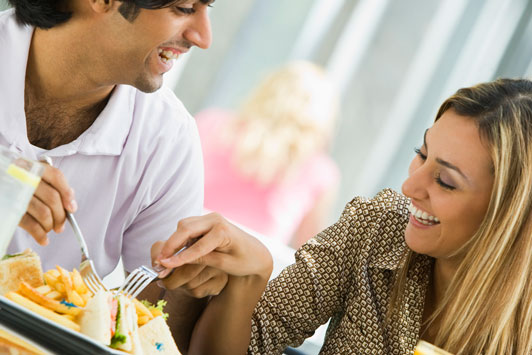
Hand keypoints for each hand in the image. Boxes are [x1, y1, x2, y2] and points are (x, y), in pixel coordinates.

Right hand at [19, 164, 76, 245]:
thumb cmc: (18, 183)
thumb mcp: (34, 178)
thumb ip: (53, 185)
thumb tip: (70, 203)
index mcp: (34, 167)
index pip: (57, 177)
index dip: (67, 193)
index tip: (72, 208)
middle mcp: (24, 177)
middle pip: (52, 198)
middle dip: (61, 216)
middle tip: (60, 226)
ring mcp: (16, 193)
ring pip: (43, 213)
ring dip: (50, 225)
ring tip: (50, 229)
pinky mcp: (9, 208)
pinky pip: (30, 224)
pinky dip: (40, 234)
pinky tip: (43, 239)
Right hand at [154, 213, 272, 290]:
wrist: (255, 252)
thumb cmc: (244, 261)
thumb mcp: (225, 265)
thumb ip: (204, 260)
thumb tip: (179, 261)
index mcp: (223, 230)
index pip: (197, 246)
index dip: (180, 258)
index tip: (165, 266)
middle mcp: (215, 219)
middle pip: (185, 228)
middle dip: (170, 245)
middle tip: (159, 262)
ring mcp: (209, 218)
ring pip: (183, 226)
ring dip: (172, 241)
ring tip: (163, 261)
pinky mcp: (205, 222)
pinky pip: (187, 228)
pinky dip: (178, 239)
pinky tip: (172, 255)